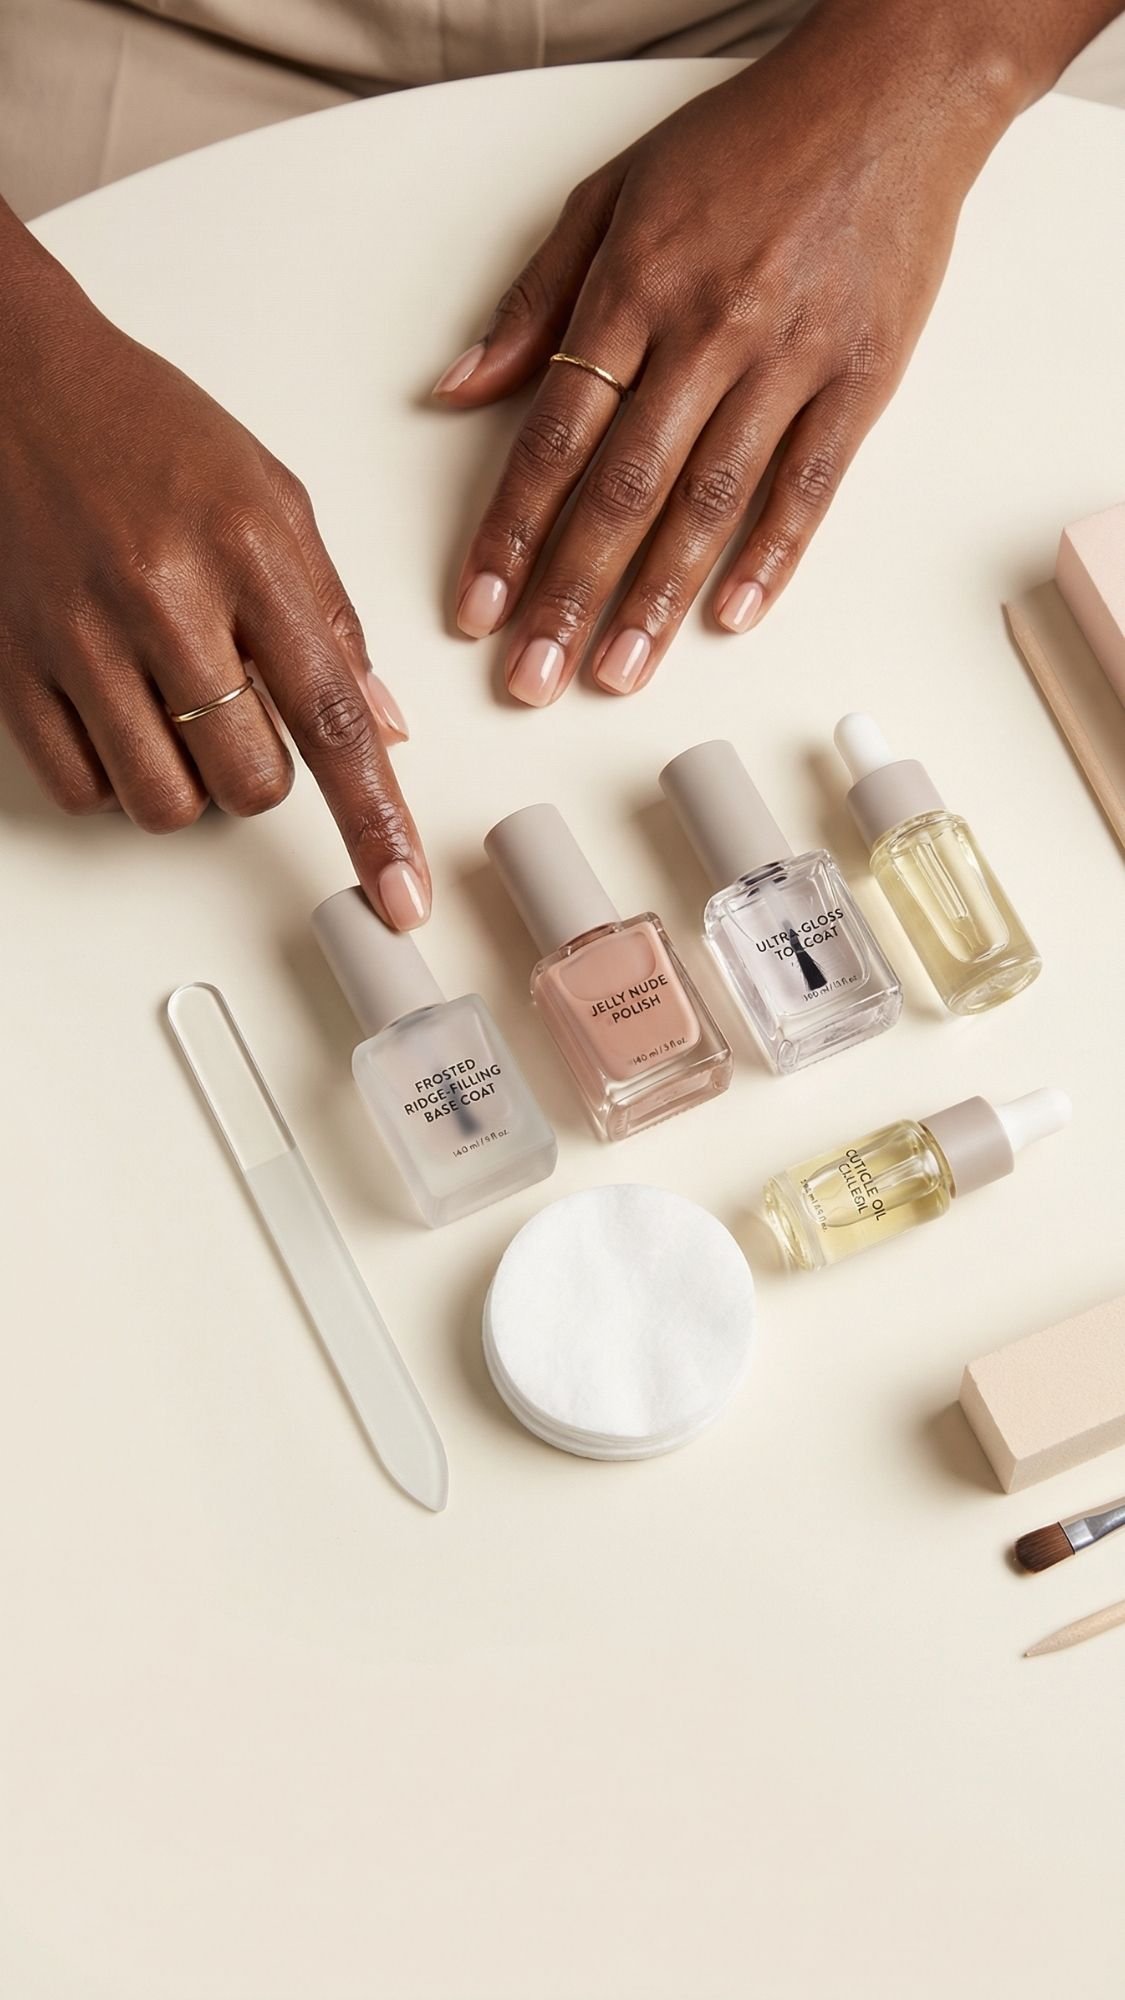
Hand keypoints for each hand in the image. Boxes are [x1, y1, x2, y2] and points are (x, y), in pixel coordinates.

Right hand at [0, 225, 428, 929]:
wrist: (13, 380)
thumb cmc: (147, 430)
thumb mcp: (272, 500)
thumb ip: (332, 621)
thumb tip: (385, 732)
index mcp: (248, 551)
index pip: (333, 719)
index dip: (375, 822)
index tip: (401, 895)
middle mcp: (162, 597)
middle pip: (248, 781)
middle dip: (261, 771)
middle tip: (239, 704)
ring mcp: (79, 637)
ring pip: (166, 804)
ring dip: (189, 783)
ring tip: (176, 709)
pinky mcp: (12, 666)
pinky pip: (83, 791)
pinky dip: (114, 778)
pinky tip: (118, 715)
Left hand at [436, 8, 1013, 702]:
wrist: (890, 94)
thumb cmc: (748, 143)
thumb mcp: (612, 195)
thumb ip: (533, 302)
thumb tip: (457, 390)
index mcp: (633, 286)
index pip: (552, 436)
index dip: (509, 533)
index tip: (476, 609)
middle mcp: (707, 329)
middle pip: (622, 488)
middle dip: (569, 596)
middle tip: (533, 679)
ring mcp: (789, 359)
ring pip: (710, 500)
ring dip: (657, 599)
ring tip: (617, 672)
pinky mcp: (860, 378)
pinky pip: (809, 483)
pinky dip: (771, 555)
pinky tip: (730, 616)